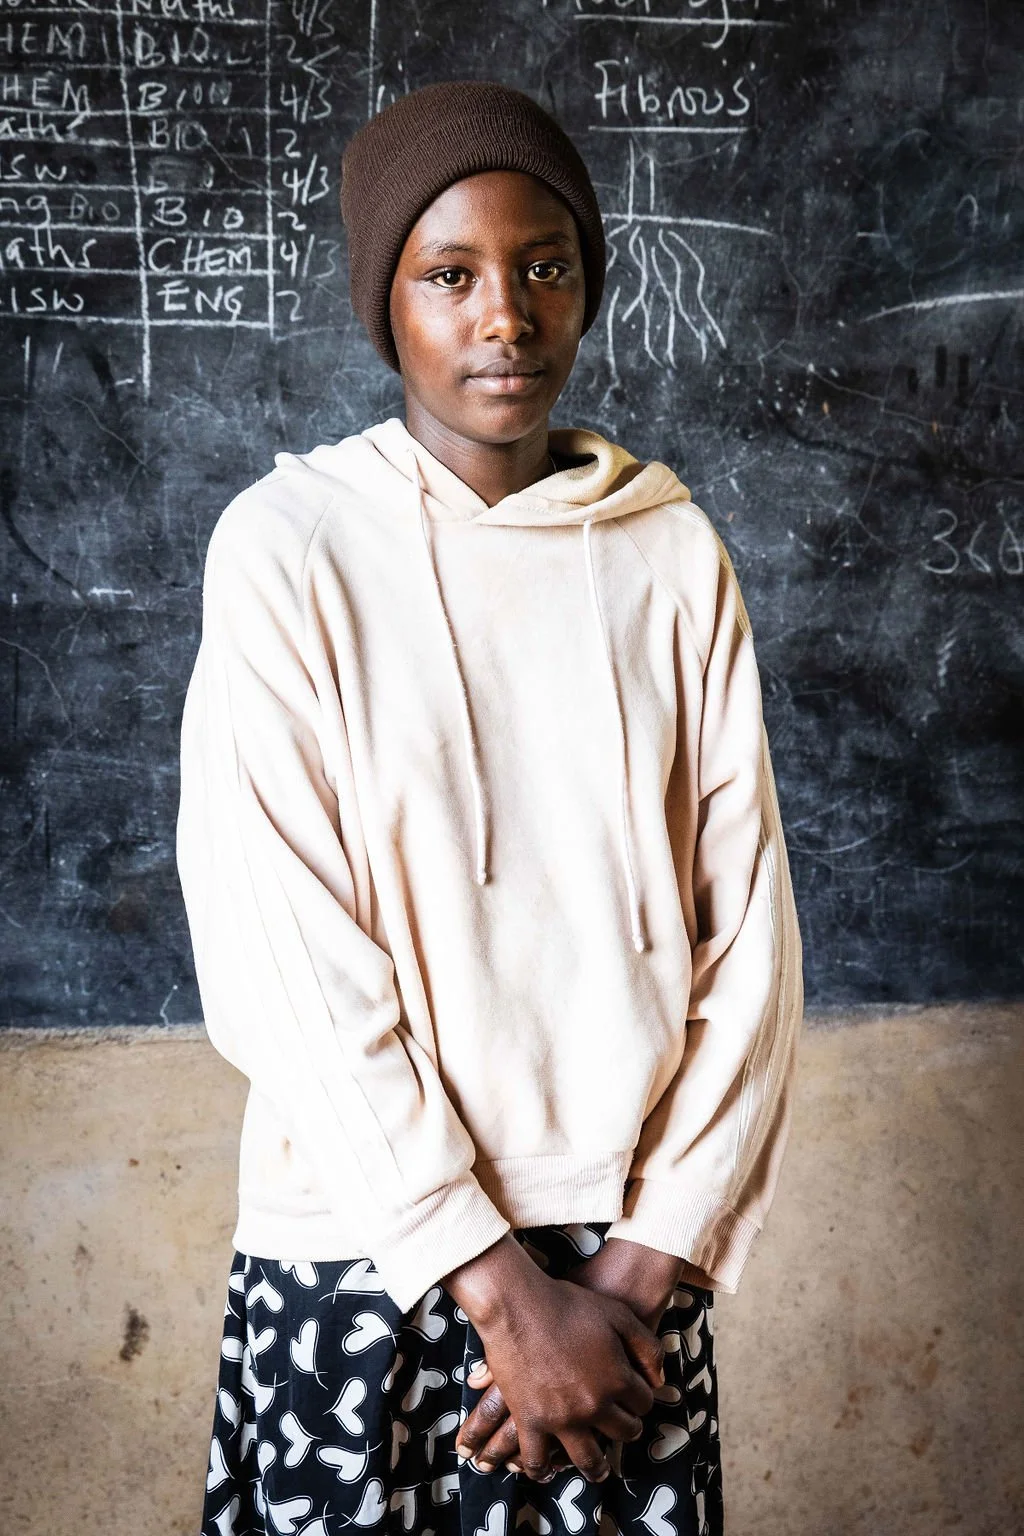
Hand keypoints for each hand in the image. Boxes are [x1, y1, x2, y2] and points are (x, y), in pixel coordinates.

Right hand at [455, 1238, 682, 1476]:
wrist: (519, 1304)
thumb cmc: (568, 1305)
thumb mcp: (618, 1314)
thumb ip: (646, 1346)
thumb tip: (661, 1381)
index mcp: (617, 1379)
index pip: (644, 1402)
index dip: (642, 1399)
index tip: (636, 1398)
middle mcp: (594, 1405)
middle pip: (623, 1431)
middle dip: (628, 1428)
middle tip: (623, 1427)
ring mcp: (562, 1418)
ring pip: (588, 1459)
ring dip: (597, 1467)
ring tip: (599, 1469)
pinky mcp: (530, 1421)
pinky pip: (539, 1460)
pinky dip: (543, 1470)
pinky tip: (548, 1469)